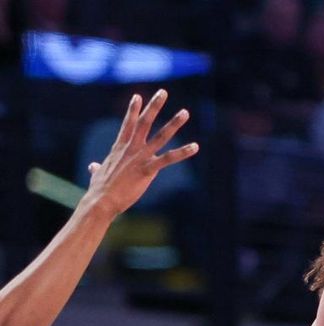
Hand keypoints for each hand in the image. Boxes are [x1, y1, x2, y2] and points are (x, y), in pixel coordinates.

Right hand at [84, 89, 197, 219]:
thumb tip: (92, 167)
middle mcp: (131, 148)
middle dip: (154, 106)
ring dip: (174, 123)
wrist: (101, 200)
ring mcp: (140, 157)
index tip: (138, 96)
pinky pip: (169, 159)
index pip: (127, 124)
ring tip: (185, 112)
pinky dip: (183, 152)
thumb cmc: (99, 190)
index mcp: (119, 148)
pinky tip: (195, 146)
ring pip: (161, 136)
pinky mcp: (148, 170)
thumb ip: (97, 169)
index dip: (133, 109)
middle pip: (144, 122)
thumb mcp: (98, 175)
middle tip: (163, 92)